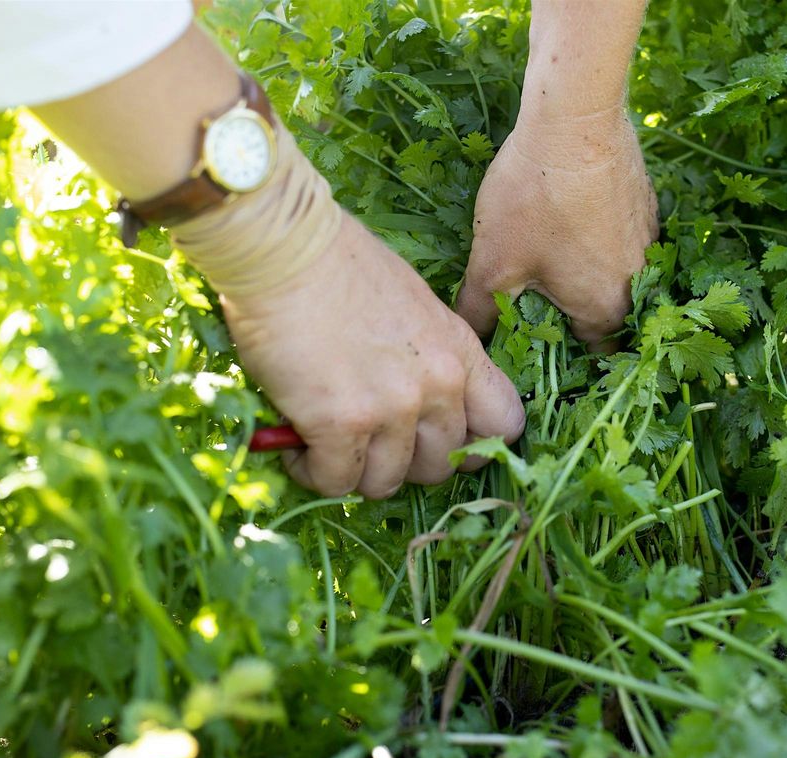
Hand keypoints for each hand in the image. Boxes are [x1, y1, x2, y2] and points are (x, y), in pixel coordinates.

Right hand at [221, 214, 524, 498]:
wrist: (283, 246)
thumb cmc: (336, 262)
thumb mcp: (412, 303)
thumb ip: (427, 353)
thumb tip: (409, 399)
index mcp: (459, 351)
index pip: (503, 424)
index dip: (470, 445)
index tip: (435, 438)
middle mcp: (438, 385)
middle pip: (440, 466)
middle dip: (402, 461)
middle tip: (367, 440)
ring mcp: (392, 408)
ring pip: (387, 482)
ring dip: (354, 471)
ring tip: (324, 442)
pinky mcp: (341, 425)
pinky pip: (336, 482)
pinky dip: (312, 471)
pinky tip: (295, 441)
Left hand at [457, 110, 657, 350]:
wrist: (575, 118)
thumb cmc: (534, 198)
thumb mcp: (492, 264)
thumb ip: (478, 313)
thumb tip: (468, 341)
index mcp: (606, 310)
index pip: (589, 357)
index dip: (558, 354)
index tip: (529, 340)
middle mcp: (639, 284)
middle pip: (604, 318)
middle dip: (569, 316)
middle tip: (530, 299)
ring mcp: (648, 243)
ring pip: (614, 278)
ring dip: (584, 277)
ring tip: (545, 258)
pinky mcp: (646, 208)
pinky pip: (621, 242)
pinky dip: (596, 243)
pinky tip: (564, 222)